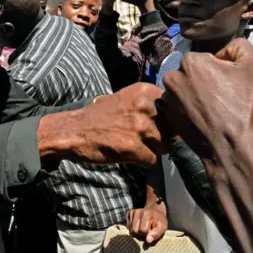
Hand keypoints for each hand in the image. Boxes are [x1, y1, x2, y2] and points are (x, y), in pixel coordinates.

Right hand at [38, 83, 165, 167]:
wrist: (74, 130)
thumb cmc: (101, 116)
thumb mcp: (128, 99)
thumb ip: (152, 105)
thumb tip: (179, 118)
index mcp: (145, 91)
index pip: (175, 109)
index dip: (167, 120)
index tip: (155, 124)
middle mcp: (145, 106)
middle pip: (172, 129)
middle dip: (161, 136)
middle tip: (140, 136)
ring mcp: (139, 127)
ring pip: (165, 146)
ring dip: (151, 149)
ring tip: (131, 144)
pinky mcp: (133, 147)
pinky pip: (152, 160)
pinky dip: (141, 161)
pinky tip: (126, 153)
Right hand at [127, 208, 167, 243]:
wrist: (155, 211)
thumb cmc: (159, 221)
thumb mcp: (162, 227)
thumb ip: (156, 234)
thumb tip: (147, 240)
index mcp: (146, 213)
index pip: (142, 230)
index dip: (148, 233)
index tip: (153, 229)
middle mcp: (137, 211)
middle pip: (134, 230)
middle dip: (141, 233)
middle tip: (148, 230)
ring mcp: (132, 211)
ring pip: (130, 229)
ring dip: (137, 231)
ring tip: (143, 227)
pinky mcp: (128, 212)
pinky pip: (127, 226)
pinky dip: (133, 228)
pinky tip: (139, 225)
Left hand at [161, 39, 252, 159]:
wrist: (234, 148)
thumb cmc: (245, 107)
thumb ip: (239, 46)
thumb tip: (226, 48)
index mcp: (190, 61)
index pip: (207, 58)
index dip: (223, 69)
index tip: (232, 83)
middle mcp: (172, 77)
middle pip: (193, 74)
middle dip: (207, 82)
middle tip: (225, 99)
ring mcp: (168, 99)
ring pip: (185, 90)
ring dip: (197, 96)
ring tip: (216, 111)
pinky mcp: (168, 117)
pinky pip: (180, 107)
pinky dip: (190, 111)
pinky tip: (206, 120)